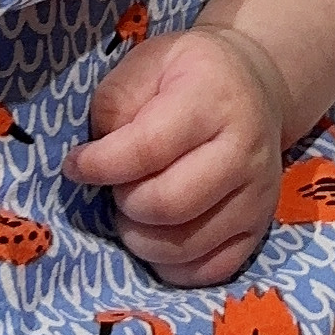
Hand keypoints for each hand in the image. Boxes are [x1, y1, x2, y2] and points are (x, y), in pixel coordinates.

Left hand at [67, 23, 289, 287]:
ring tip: (135, 209)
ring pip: (184, 245)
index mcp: (212, 98)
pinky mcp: (259, 230)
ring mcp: (258, 196)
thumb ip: (115, 105)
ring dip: (141, 237)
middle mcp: (244, 150)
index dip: (101, 165)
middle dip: (124, 203)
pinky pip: (208, 271)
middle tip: (116, 187)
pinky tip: (158, 235)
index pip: (148, 148)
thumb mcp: (147, 63)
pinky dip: (170, 265)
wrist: (258, 88)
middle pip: (167, 204)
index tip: (76, 166)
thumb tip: (94, 161)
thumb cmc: (190, 76)